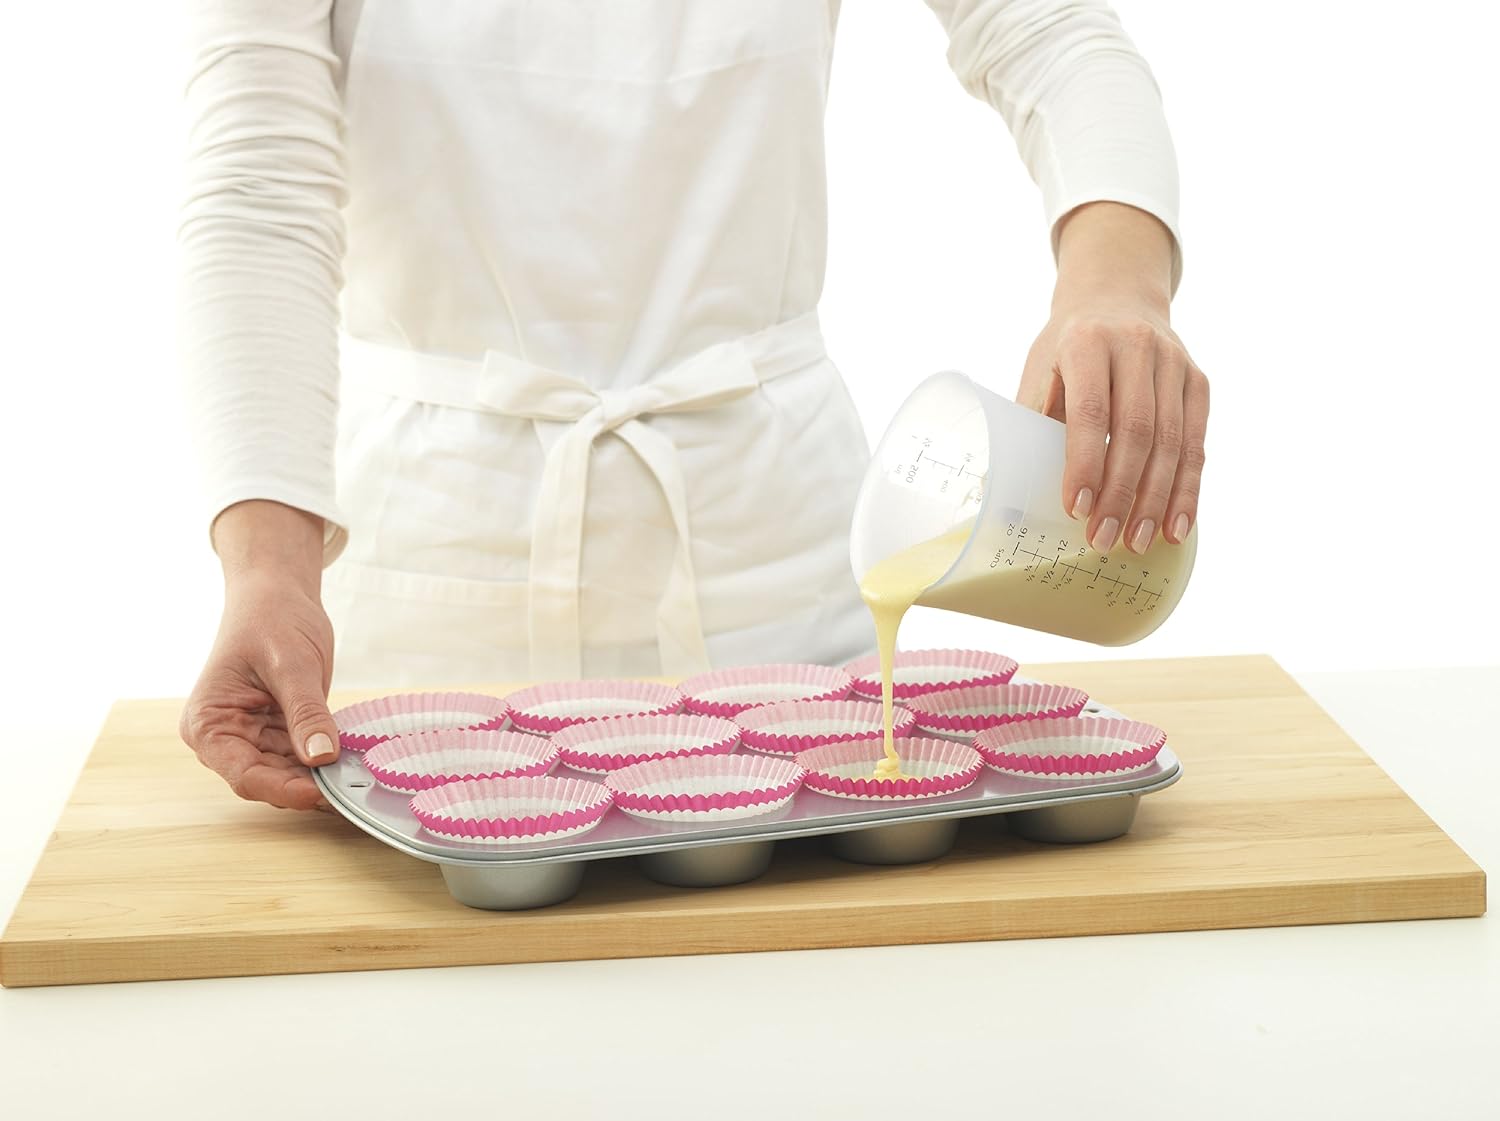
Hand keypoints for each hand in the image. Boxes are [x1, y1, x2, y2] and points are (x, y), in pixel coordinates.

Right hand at [179, 501, 338, 809]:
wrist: (277, 593)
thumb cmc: (271, 618)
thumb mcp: (291, 664)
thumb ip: (305, 712)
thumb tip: (322, 757)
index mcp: (208, 723)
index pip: (243, 774)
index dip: (282, 789)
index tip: (320, 793)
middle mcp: (225, 738)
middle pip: (267, 780)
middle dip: (306, 786)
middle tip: (350, 789)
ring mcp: (252, 737)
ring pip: (288, 774)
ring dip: (320, 777)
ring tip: (357, 776)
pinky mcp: (278, 732)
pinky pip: (302, 757)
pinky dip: (325, 760)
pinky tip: (353, 761)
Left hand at [1015, 202, 1208, 554]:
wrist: (1118, 296)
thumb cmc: (1066, 347)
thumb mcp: (1040, 368)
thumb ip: (1030, 421)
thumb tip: (997, 491)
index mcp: (1087, 343)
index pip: (1090, 411)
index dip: (1084, 462)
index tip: (1075, 508)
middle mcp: (1137, 348)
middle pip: (1136, 432)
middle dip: (1121, 493)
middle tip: (1103, 540)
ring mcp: (1174, 363)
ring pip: (1172, 442)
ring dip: (1156, 500)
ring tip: (1137, 543)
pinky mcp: (1199, 381)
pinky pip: (1196, 443)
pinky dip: (1187, 488)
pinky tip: (1176, 525)